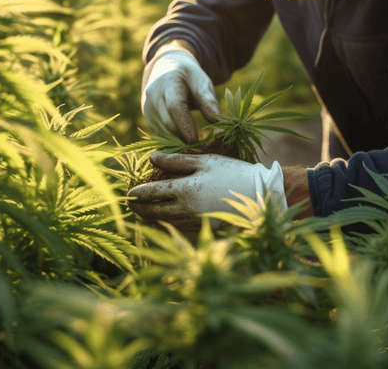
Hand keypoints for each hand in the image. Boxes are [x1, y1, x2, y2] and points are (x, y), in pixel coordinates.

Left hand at [127, 152, 287, 230]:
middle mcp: (186, 209)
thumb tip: (153, 158)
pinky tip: (165, 220)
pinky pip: (180, 228)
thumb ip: (177, 160)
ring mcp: (195, 221)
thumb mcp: (205, 161)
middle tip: (130, 206)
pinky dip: (168, 223)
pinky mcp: (205, 229)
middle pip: (155, 211)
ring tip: (142, 213)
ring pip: (166, 222)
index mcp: (184, 190)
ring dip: (151, 218)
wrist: (258, 194)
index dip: (138, 193)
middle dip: (140, 209)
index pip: (153, 193)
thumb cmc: (232, 172)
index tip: (128, 193)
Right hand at [142, 43, 220, 142]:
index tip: (195, 140)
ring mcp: (148, 108)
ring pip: (164, 131)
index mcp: (168, 83)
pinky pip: (162, 134)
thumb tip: (216, 122)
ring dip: (179, 140)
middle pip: (168, 122)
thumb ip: (209, 101)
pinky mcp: (148, 118)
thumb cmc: (189, 78)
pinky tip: (185, 138)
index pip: (175, 107)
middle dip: (184, 136)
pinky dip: (174, 138)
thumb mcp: (203, 83)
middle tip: (201, 146)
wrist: (167, 70)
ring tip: (195, 143)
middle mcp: (153, 96)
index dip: (185, 125)